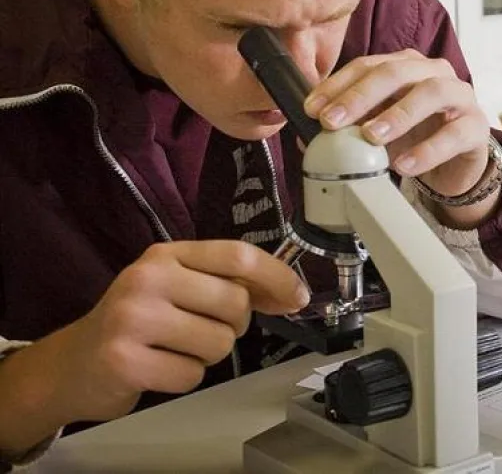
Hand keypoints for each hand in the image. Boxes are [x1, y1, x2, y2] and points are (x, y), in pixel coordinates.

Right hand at [45, 241, 307, 424]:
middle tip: (205, 329)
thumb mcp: (175, 286)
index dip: (276, 277)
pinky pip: (192, 375)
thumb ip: (224, 281)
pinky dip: (185, 377)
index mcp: (166, 255)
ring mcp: (133, 319)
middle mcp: (147, 279)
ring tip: (176, 348)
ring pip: (219, 343)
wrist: (73, 364)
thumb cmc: (136, 323)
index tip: (296, 297)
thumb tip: (287, 292)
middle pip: (235, 303)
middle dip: (234, 325)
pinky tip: (159, 367)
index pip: (238, 256)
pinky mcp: (125, 361)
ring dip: (207, 355)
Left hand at [304, 51, 490, 197]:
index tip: (313, 109)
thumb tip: (305, 138)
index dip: (338, 85)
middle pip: (397, 71)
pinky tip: (404, 165)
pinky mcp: (477, 127)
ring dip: (397, 114)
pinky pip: (455, 134)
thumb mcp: (378, 129)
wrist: (457, 163)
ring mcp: (461, 96)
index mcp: (407, 66)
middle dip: (361, 95)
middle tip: (333, 121)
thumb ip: (349, 128)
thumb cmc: (417, 136)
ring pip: (432, 92)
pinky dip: (427, 150)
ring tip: (371, 138)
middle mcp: (435, 73)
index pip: (369, 65)